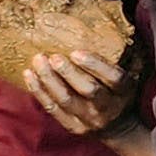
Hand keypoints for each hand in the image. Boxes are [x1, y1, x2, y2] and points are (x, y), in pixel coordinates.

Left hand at [17, 45, 133, 136]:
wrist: (116, 128)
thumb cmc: (117, 93)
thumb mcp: (126, 78)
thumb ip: (114, 60)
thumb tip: (93, 28)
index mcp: (123, 91)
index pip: (114, 78)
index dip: (95, 65)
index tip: (77, 52)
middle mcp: (107, 106)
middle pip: (88, 89)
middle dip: (69, 73)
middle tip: (54, 56)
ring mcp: (88, 118)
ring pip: (66, 99)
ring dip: (49, 80)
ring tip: (38, 61)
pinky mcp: (72, 125)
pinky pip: (52, 108)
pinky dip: (39, 91)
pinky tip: (29, 75)